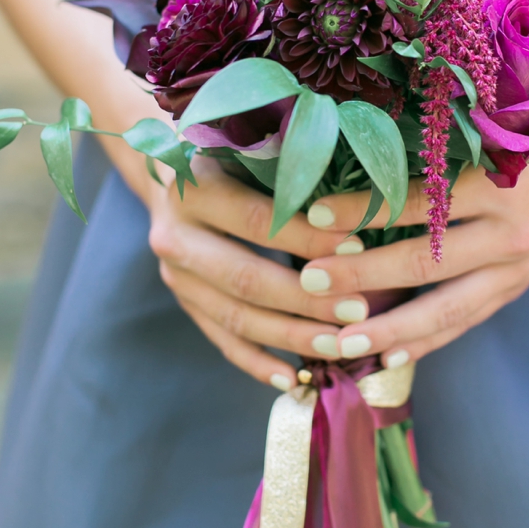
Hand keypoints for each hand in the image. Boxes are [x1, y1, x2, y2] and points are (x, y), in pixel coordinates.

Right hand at [146, 157, 373, 390]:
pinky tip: (295, 379)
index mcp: (193, 188)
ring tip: (341, 348)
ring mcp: (175, 276)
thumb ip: (290, 172)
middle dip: (307, 300)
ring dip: (292, 337)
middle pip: (247, 279)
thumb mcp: (250, 148)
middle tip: (359, 311)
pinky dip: (259, 363)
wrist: (169, 169)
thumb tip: (358, 204)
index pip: (257, 221)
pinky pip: (223, 340)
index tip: (358, 249)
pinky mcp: (185, 301)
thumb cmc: (231, 151)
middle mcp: (175, 236)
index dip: (308, 238)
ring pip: (237, 317)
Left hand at [298, 158, 528, 368]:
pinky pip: (461, 325)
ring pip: (444, 309)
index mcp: (496, 184)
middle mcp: (507, 233)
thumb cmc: (509, 149)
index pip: (419, 201)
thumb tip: (347, 161)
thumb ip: (426, 152)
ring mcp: (512, 272)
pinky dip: (421, 343)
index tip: (314, 216)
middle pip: (426, 261)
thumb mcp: (479, 140)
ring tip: (339, 343)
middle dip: (363, 275)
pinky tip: (382, 356)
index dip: (366, 210)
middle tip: (311, 281)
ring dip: (388, 329)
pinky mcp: (509, 295)